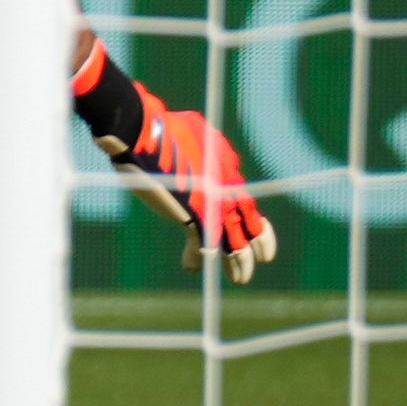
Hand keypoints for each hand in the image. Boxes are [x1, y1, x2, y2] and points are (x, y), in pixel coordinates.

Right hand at [99, 89, 277, 283]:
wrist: (142, 130)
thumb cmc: (158, 127)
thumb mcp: (189, 132)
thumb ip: (199, 146)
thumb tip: (196, 140)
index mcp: (226, 166)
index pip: (244, 198)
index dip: (250, 217)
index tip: (252, 230)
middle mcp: (226, 186)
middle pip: (252, 222)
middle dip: (259, 243)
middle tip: (263, 257)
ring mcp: (213, 202)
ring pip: (236, 242)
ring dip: (239, 264)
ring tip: (240, 278)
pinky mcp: (194, 214)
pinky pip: (204, 246)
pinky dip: (198, 258)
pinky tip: (191, 267)